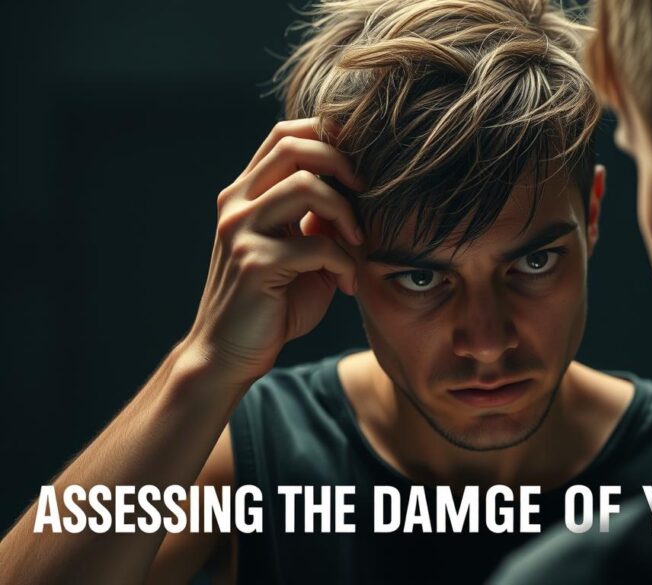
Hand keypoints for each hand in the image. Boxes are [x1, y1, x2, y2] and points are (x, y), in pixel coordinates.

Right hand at [183, 117, 363, 383]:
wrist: (230, 354)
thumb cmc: (273, 304)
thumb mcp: (303, 252)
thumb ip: (321, 220)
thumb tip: (357, 190)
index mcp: (246, 194)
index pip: (284, 136)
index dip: (327, 135)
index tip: (362, 164)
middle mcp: (237, 203)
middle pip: (294, 147)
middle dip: (342, 163)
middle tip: (366, 193)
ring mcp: (241, 230)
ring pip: (307, 187)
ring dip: (346, 213)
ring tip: (358, 243)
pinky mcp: (254, 263)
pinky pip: (316, 245)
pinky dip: (344, 263)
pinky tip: (348, 285)